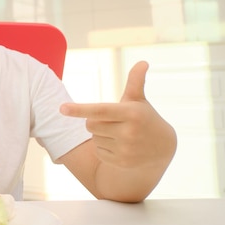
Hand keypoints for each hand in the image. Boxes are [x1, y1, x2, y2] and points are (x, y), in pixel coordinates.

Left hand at [60, 61, 175, 169]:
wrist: (163, 148)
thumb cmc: (145, 118)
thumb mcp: (139, 100)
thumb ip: (135, 82)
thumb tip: (142, 62)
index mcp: (131, 113)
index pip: (100, 110)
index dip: (79, 109)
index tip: (62, 108)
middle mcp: (129, 132)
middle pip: (90, 125)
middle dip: (95, 121)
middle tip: (112, 121)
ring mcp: (126, 149)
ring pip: (94, 139)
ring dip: (100, 135)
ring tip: (119, 135)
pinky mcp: (122, 162)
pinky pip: (98, 152)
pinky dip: (104, 148)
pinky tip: (120, 147)